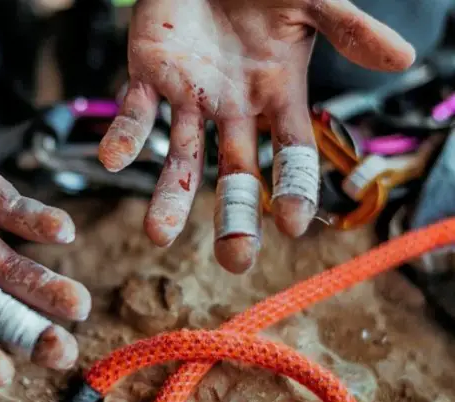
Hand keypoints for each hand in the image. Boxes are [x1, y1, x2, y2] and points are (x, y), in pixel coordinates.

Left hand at [100, 0, 414, 272]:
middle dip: (234, 216)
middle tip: (235, 260)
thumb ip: (349, 29)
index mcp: (276, 95)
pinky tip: (113, 161)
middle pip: (235, 173)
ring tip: (159, 234)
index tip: (292, 227)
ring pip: (181, 156)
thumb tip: (404, 58)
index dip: (293, 188)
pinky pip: (135, 112)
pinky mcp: (150, 74)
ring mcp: (190, 96)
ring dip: (170, 195)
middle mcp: (233, 107)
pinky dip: (125, 137)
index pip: (290, 154)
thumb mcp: (311, 3)